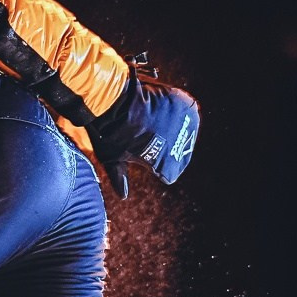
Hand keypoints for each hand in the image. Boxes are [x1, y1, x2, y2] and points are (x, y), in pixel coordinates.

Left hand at [89, 62, 200, 197]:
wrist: (114, 101)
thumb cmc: (110, 132)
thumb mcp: (112, 158)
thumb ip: (119, 177)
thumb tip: (123, 195)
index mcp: (166, 165)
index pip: (170, 173)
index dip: (158, 165)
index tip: (147, 157)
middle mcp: (180, 147)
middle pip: (180, 152)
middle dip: (167, 146)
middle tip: (149, 135)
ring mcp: (184, 125)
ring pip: (185, 131)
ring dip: (174, 127)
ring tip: (154, 121)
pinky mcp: (184, 105)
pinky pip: (187, 110)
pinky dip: (177, 110)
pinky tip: (163, 109)